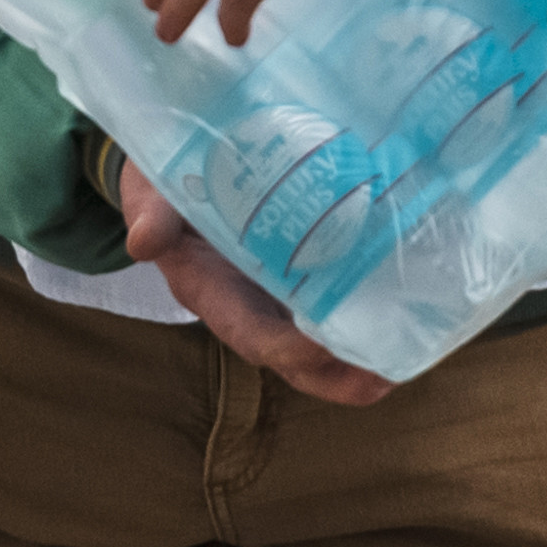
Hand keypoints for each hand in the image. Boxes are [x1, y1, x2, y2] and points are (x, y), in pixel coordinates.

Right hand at [121, 165, 391, 406]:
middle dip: (333, 376)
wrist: (168, 166)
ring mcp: (271, 290)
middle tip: (383, 380)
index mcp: (208, 290)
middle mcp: (244, 302)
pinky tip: (400, 313)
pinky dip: (359, 314)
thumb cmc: (160, 183)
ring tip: (402, 363)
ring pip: (314, 338)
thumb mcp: (149, 192)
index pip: (250, 334)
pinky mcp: (294, 267)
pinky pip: (327, 300)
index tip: (325, 348)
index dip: (287, 348)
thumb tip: (144, 240)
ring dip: (355, 358)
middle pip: (290, 356)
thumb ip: (151, 214)